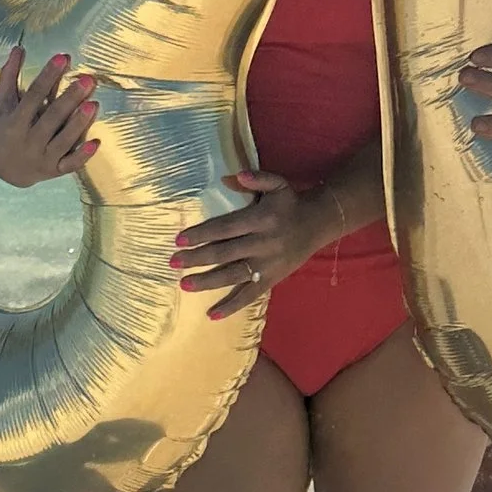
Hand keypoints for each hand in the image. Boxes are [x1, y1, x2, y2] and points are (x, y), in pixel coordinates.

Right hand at [0, 46, 99, 187]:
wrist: (4, 170)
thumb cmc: (5, 130)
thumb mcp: (2, 104)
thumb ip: (9, 76)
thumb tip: (18, 48)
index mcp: (14, 122)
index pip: (33, 96)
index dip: (48, 76)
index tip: (63, 58)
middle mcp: (28, 141)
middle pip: (51, 118)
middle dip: (69, 99)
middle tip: (87, 79)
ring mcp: (43, 157)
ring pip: (63, 141)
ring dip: (79, 124)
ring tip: (93, 103)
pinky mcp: (55, 171)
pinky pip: (70, 165)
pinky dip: (83, 156)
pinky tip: (96, 142)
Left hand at [172, 170, 327, 318]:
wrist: (318, 224)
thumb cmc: (290, 203)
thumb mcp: (277, 183)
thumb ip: (256, 179)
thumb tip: (231, 177)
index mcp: (261, 219)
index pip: (225, 228)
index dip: (202, 234)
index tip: (179, 239)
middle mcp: (263, 243)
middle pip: (225, 253)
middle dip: (197, 258)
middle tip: (173, 261)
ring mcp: (268, 265)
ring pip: (234, 276)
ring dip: (208, 282)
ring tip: (184, 285)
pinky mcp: (272, 279)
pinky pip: (250, 295)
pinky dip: (232, 306)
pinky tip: (213, 314)